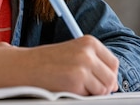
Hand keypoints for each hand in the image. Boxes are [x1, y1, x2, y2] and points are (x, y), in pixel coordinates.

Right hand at [0, 35, 118, 94]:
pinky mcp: (76, 82)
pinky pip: (90, 97)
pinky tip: (67, 89)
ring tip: (74, 86)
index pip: (113, 63)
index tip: (98, 80)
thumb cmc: (49, 62)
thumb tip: (114, 84)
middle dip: (102, 86)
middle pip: (111, 77)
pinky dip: (81, 97)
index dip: (108, 75)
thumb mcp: (74, 53)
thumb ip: (94, 63)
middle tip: (85, 87)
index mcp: (90, 42)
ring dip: (91, 92)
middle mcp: (88, 52)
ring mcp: (83, 67)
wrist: (26, 66)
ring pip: (103, 89)